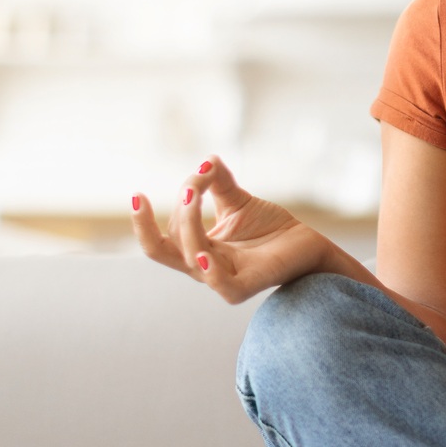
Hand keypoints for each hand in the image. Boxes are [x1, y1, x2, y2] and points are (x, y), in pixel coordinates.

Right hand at [131, 157, 329, 303]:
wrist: (308, 244)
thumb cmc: (270, 228)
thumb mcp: (237, 202)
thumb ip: (218, 183)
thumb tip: (206, 160)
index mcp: (196, 249)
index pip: (160, 240)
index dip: (144, 220)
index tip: (137, 194)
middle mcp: (204, 267)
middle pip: (167, 248)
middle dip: (174, 214)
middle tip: (190, 186)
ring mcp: (223, 280)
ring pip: (191, 255)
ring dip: (189, 223)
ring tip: (194, 192)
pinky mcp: (246, 287)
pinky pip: (221, 285)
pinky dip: (210, 271)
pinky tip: (202, 253)